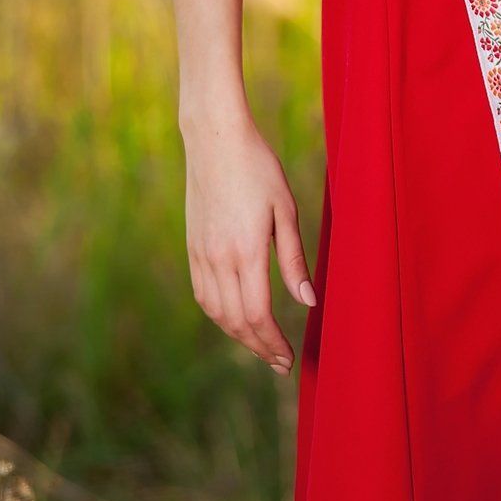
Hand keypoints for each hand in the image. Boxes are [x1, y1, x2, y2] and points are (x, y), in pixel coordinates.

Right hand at [182, 107, 315, 373]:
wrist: (214, 138)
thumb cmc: (258, 167)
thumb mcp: (285, 208)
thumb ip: (294, 258)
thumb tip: (308, 301)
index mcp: (246, 251)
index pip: (258, 314)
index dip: (273, 342)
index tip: (289, 358)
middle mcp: (218, 258)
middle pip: (236, 321)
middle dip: (259, 346)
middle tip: (280, 362)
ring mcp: (201, 253)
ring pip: (216, 312)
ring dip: (238, 335)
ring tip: (261, 345)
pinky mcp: (192, 246)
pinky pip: (202, 294)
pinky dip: (218, 315)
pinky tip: (233, 317)